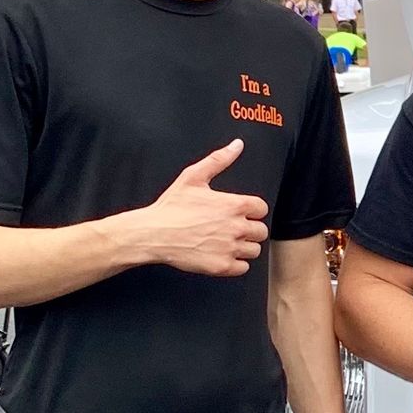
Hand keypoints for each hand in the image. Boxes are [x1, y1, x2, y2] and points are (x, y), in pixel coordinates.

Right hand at [132, 140, 269, 276]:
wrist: (151, 234)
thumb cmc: (171, 206)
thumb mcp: (193, 177)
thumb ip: (219, 160)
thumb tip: (238, 144)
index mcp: (235, 205)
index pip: (261, 209)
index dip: (251, 211)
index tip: (239, 213)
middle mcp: (237, 227)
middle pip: (261, 231)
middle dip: (250, 230)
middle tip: (232, 229)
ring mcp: (229, 248)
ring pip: (254, 250)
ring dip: (245, 247)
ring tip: (227, 243)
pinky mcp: (221, 266)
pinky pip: (243, 268)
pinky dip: (236, 264)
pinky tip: (223, 256)